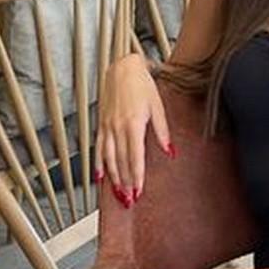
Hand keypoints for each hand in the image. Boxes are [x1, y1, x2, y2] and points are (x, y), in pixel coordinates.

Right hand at [95, 53, 172, 205]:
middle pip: (121, 161)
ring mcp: (107, 127)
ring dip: (114, 178)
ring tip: (118, 194)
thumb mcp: (158, 107)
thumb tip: (170, 152)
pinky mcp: (102, 124)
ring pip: (108, 158)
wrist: (122, 68)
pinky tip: (101, 177)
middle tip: (129, 200)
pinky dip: (99, 164)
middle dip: (125, 182)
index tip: (139, 190)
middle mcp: (117, 127)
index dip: (137, 175)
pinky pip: (99, 148)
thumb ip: (163, 132)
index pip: (135, 157)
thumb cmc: (142, 84)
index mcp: (133, 123)